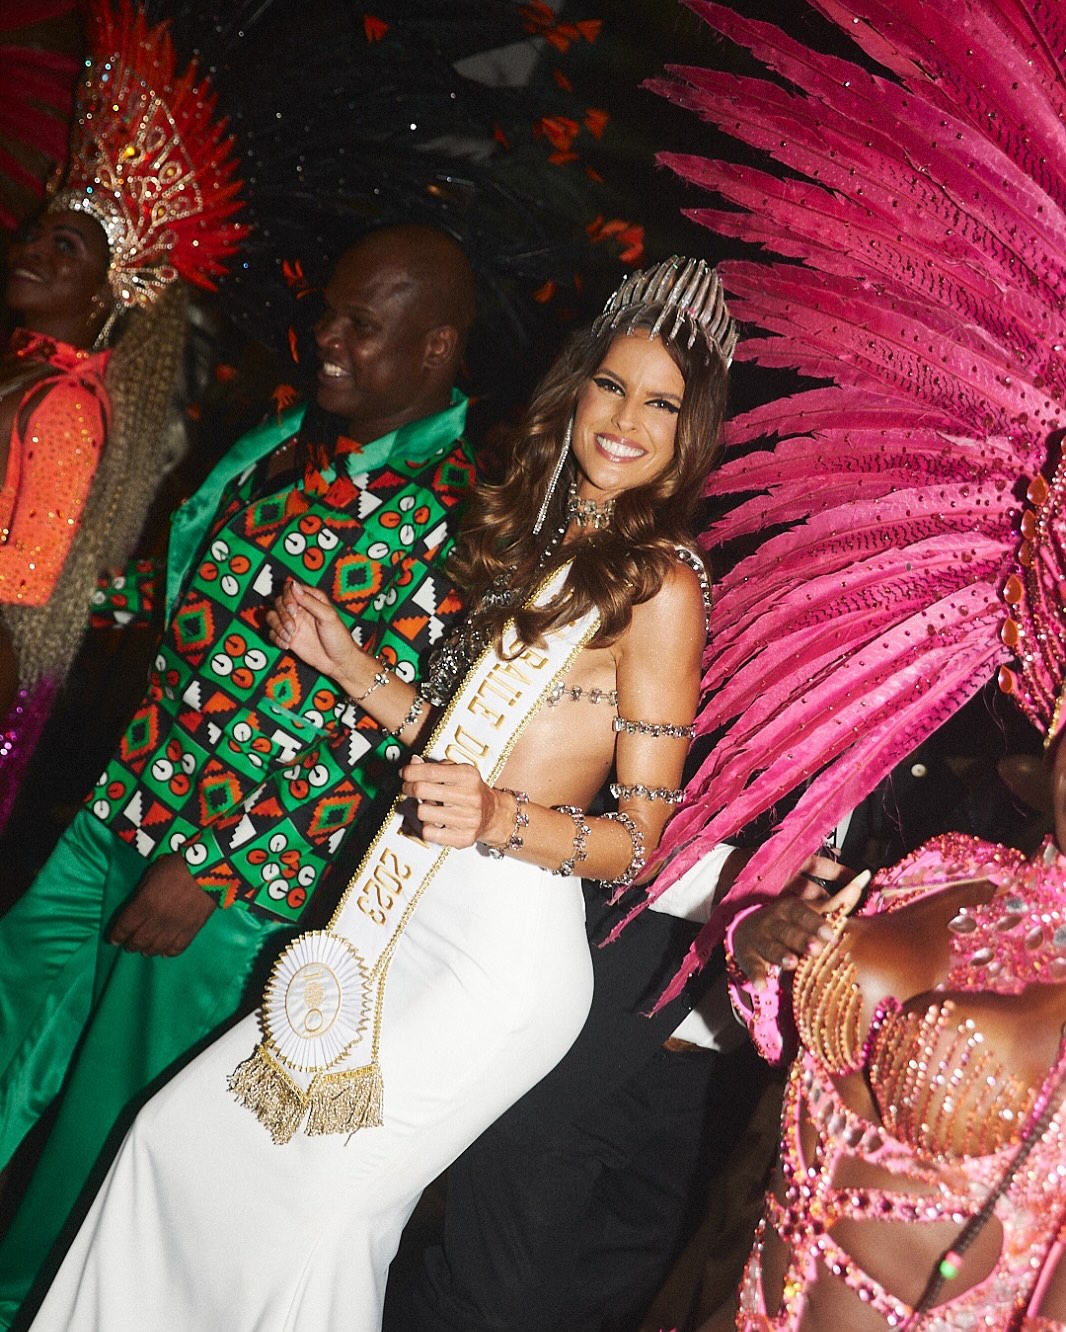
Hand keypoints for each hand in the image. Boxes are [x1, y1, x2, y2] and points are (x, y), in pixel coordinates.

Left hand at [108, 853, 215, 956]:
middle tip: (129, 946)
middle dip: (130, 945)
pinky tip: (165, 952)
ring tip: (146, 950)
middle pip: (138, 940)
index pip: (124, 927)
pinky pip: (177, 948)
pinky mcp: (191, 930)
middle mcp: (156, 920)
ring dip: (148, 951)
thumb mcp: (152, 874)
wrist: (208, 869)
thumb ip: (141, 893)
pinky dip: (169, 953)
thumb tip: (137, 906)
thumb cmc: (177, 866)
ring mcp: (174, 927)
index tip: (113, 940)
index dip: (116, 935)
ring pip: (156, 948)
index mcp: (144, 904)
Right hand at [265, 579, 355, 682]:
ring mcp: (293, 623)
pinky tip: (288, 645)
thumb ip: (310, 601)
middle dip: (282, 615)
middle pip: (277, 602)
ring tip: (290, 637)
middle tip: (293, 627)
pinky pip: (272, 633)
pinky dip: (277, 639)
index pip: (289, 589)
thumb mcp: (328, 616)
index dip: (287, 598)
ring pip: (271, 616)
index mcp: (311, 599)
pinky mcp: (288, 637)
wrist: (338, 662)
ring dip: (277, 627)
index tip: (293, 611)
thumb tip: (294, 585)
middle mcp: (300, 609)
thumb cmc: (339, 638)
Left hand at [399, 756, 504, 847]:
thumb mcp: (457, 772)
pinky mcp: (463, 838)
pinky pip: (428, 833)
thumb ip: (434, 766)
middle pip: (422, 790)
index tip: (404, 773)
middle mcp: (470, 796)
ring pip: (422, 813)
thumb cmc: (470, 791)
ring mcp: (467, 819)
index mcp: (468, 776)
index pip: (430, 771)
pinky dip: (427, 827)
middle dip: (409, 788)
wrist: (493, 814)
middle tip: (408, 787)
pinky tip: (435, 821)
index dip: (410, 771)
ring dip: (421, 808)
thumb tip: (413, 762)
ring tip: (430, 806)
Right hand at [731, 868, 870, 988]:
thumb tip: (865, 877)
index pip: (803, 914)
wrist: (747, 930)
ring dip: (780, 955)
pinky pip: (752, 966)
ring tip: (792, 963)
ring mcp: (760, 939)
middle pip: (788, 931)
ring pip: (770, 947)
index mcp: (790, 909)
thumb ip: (837, 901)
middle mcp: (773, 922)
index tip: (831, 935)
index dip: (816, 924)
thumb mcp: (809, 910)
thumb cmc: (790, 922)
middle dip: (801, 939)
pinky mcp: (748, 956)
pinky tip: (763, 987)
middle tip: (816, 950)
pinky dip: (757, 976)